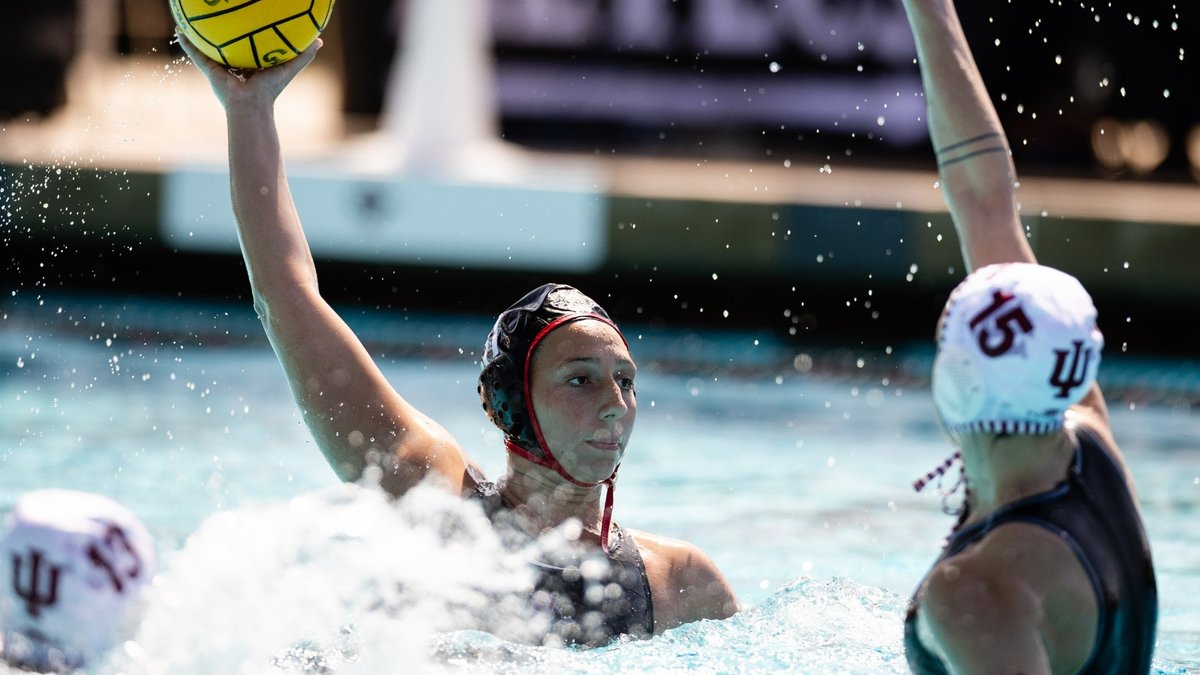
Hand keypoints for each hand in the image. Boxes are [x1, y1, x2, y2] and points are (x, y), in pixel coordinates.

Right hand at [174, 28, 321, 110]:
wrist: (251, 106)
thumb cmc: (270, 90)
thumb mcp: (289, 68)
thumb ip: (303, 56)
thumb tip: (319, 40)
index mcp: (251, 65)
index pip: (249, 45)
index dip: (247, 34)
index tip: (247, 21)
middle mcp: (234, 66)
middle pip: (228, 44)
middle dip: (223, 32)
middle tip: (221, 15)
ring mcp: (220, 69)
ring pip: (208, 48)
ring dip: (200, 35)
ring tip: (194, 19)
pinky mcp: (210, 71)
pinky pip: (196, 54)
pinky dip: (187, 44)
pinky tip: (180, 30)